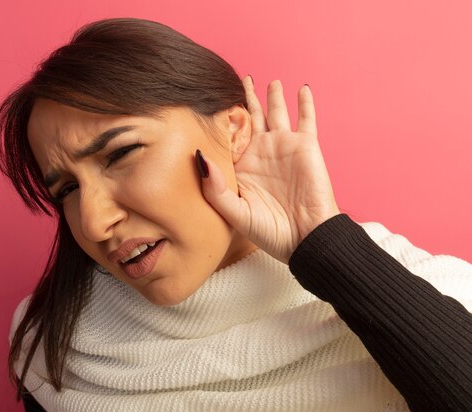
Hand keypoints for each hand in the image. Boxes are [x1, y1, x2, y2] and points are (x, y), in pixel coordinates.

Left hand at [199, 77, 339, 263]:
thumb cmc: (269, 231)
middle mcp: (261, 153)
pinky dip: (305, 103)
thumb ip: (214, 187)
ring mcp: (283, 147)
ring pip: (275, 113)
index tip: (206, 104)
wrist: (306, 238)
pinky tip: (302, 88)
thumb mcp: (235, 212)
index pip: (228, 138)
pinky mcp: (306, 146)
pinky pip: (306, 118)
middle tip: (237, 80)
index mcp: (242, 167)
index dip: (220, 122)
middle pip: (250, 119)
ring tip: (264, 80)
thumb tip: (199, 156)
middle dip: (244, 100)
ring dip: (270, 96)